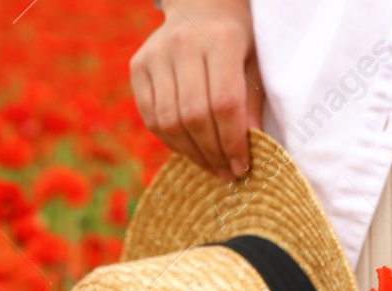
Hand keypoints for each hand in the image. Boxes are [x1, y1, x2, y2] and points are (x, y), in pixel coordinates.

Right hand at [129, 0, 265, 180]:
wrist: (200, 6)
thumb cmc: (235, 40)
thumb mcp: (253, 64)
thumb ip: (250, 104)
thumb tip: (248, 151)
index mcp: (221, 40)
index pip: (224, 103)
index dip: (232, 141)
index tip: (241, 166)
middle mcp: (183, 44)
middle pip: (194, 116)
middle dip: (212, 152)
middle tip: (226, 172)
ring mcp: (155, 55)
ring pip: (169, 121)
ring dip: (191, 152)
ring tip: (210, 166)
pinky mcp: (138, 66)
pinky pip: (151, 117)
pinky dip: (170, 141)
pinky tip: (189, 150)